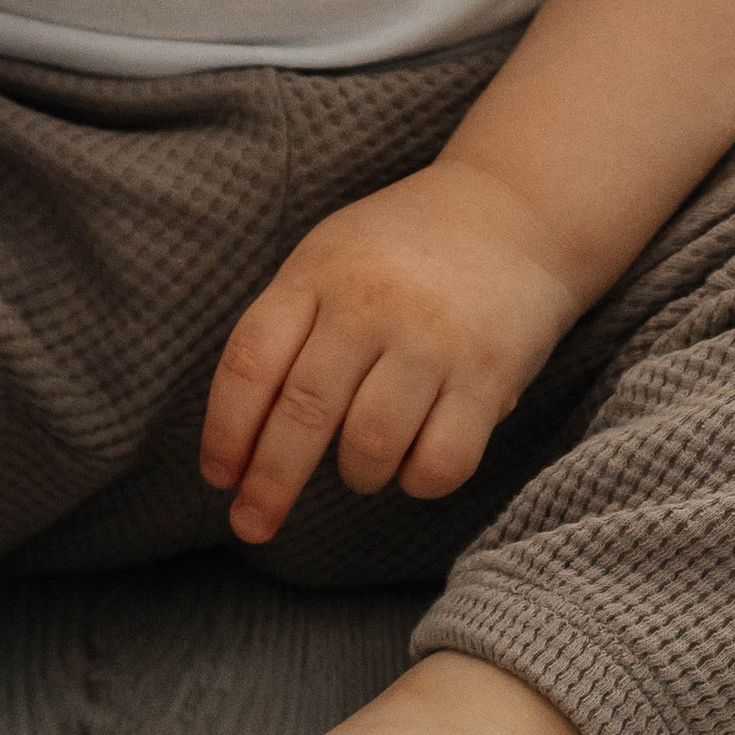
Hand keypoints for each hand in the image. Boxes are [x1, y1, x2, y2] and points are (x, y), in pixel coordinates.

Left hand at [198, 162, 590, 545]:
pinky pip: (440, 463)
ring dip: (357, 476)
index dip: (225, 430)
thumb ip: (289, 328)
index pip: (250, 361)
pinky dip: (419, 481)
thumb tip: (243, 439)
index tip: (218, 477)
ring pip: (369, 448)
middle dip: (270, 484)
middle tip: (252, 524)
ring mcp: (433, 339)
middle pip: (303, 413)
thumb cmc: (405, 248)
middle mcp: (371, 303)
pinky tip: (417, 460)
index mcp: (318, 271)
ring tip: (364, 463)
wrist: (517, 210)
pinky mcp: (490, 374)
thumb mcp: (331, 256)